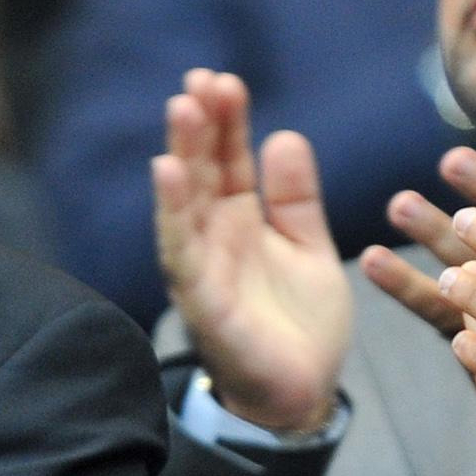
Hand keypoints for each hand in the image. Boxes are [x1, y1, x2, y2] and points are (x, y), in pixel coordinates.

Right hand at [154, 68, 349, 431]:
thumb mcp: (309, 248)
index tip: (225, 81)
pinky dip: (173, 213)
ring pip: (184, 204)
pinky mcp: (203, 303)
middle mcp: (215, 240)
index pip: (228, 161)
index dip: (226, 122)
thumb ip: (296, 198)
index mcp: (240, 222)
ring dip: (180, 155)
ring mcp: (204, 270)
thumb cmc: (299, 323)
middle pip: (200, 173)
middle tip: (200, 81)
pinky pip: (182, 252)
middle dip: (199, 127)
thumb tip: (284, 136)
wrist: (303, 394)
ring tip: (182, 109)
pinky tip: (167, 173)